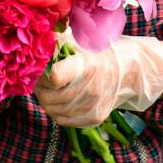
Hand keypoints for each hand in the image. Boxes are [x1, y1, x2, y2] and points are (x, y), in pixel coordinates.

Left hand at [34, 35, 162, 127]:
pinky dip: (56, 111)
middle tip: (39, 79)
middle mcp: (91, 89)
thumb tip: (35, 44)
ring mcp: (93, 107)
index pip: (54, 76)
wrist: (127, 73)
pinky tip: (59, 99)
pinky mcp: (94, 119)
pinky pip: (63, 120)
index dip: (43, 73)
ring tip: (48, 88)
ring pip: (53, 110)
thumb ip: (57, 44)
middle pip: (49, 96)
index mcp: (87, 66)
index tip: (42, 68)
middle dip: (39, 87)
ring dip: (45, 99)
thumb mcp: (80, 42)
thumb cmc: (98, 53)